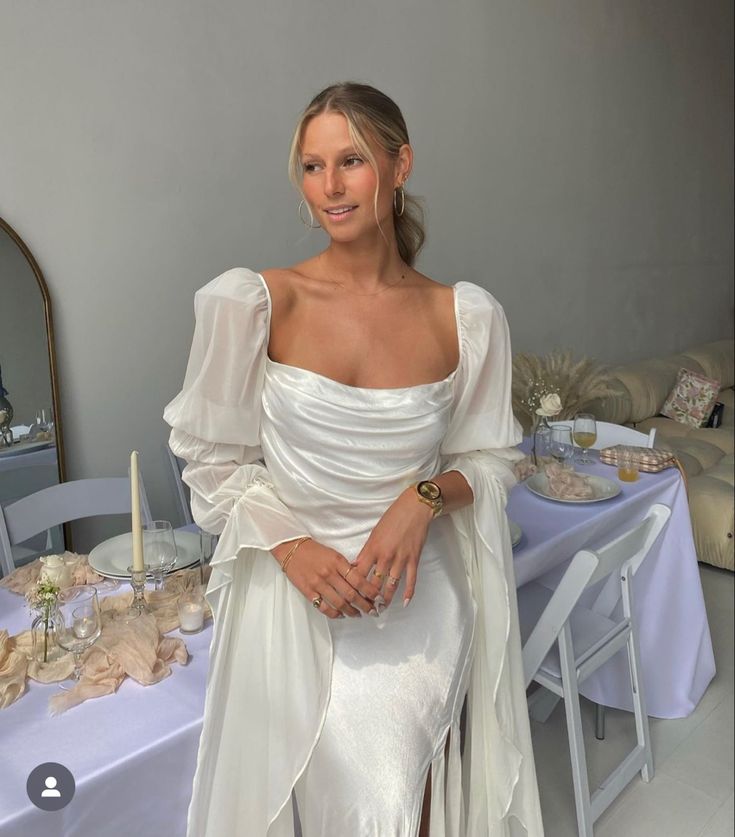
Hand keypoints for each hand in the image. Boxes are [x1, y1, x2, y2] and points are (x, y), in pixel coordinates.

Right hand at [274, 538, 381, 618]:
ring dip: (351, 611)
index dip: (370, 591)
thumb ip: (346, 568)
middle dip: (365, 605)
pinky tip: (340, 615)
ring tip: (358, 614)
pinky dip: (334, 613)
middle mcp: (329, 573)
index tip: (378, 598)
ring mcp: (318, 583)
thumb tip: (360, 582)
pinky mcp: (308, 591)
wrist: (292, 549)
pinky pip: (323, 607)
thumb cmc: (314, 551)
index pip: (358, 580)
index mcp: (338, 562)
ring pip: (339, 603)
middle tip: (372, 611)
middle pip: (351, 594)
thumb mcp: (334, 554)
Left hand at [354, 487, 432, 609]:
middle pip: (374, 583)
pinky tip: (405, 602)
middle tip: (365, 608)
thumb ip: (366, 551)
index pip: (359, 573)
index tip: (350, 596)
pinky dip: (408, 592)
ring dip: (386, 599)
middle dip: (368, 598)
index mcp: (372, 548)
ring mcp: (400, 559)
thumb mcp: (374, 533)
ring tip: (381, 608)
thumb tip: (356, 566)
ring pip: (391, 585)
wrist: (414, 508)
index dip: (354, 587)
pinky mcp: (413, 559)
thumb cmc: (392, 518)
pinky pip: (410, 579)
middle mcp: (385, 556)